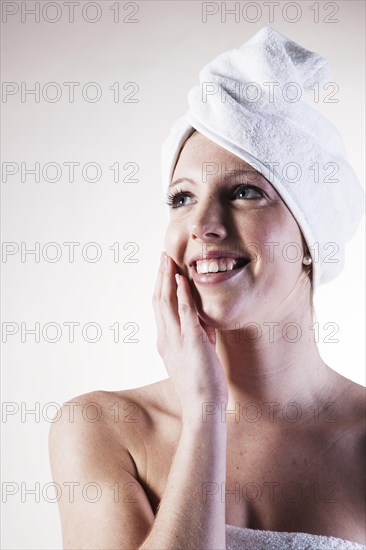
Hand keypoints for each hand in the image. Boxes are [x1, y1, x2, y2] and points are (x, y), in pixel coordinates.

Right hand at [152, 252, 227, 419]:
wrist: (202, 406)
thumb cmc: (201, 383)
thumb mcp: (198, 353)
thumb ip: (200, 333)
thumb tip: (205, 317)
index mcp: (165, 340)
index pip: (159, 308)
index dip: (160, 286)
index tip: (163, 270)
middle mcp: (166, 337)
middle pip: (159, 299)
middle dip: (160, 276)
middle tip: (162, 256)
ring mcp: (176, 338)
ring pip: (166, 301)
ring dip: (167, 278)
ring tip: (168, 259)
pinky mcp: (191, 341)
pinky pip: (184, 312)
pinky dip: (181, 293)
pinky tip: (181, 278)